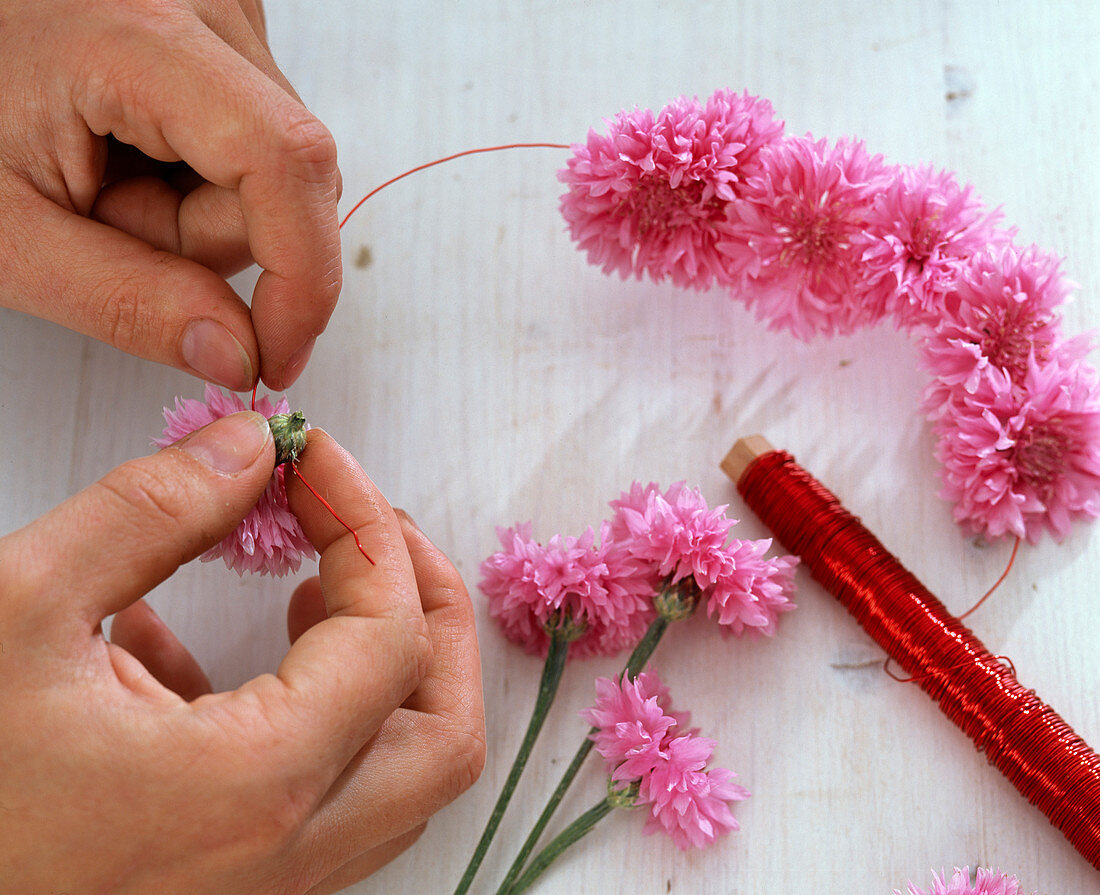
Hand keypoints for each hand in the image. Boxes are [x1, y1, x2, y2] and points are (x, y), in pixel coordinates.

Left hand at [0, 0, 341, 389]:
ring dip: (201, 213)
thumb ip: (125, 300)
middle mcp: (202, 7)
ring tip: (111, 181)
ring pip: (278, 172)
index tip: (278, 354)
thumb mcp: (10, 233)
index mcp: (140, 35)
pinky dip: (203, 180)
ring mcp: (220, 12)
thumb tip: (239, 355)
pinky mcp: (225, 35)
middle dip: (206, 240)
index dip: (303, 274)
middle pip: (283, 179)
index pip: (285, 159)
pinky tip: (138, 157)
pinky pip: (262, 146)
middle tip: (109, 222)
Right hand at [0, 418, 484, 892]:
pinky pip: (318, 797)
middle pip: (442, 731)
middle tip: (369, 528)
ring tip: (317, 581)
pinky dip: (307, 713)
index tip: (316, 459)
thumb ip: (151, 512)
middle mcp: (281, 855)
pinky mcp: (220, 884)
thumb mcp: (17, 610)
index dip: (366, 523)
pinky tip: (202, 653)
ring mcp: (261, 884)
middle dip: (426, 610)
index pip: (389, 635)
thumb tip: (244, 445)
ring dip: (386, 666)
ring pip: (399, 775)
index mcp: (254, 787)